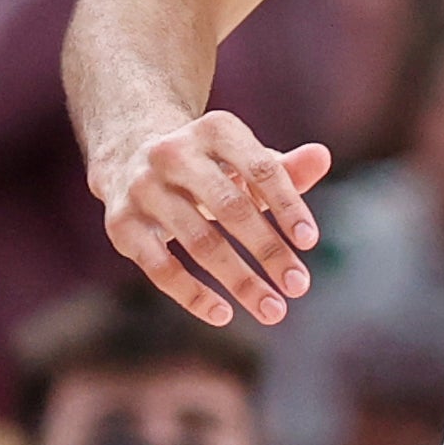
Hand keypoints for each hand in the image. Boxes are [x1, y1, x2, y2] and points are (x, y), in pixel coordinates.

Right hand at [97, 111, 331, 325]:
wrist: (129, 155)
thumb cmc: (208, 165)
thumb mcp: (243, 159)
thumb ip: (284, 167)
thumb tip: (322, 158)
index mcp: (215, 130)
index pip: (260, 169)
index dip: (288, 205)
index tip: (310, 242)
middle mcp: (174, 153)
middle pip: (230, 207)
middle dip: (268, 250)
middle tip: (299, 285)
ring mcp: (143, 188)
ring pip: (198, 241)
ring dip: (240, 281)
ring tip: (273, 309)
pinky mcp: (121, 224)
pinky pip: (160, 267)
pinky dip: (192, 294)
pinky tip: (223, 314)